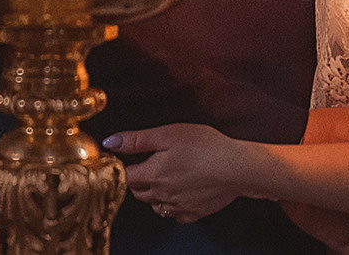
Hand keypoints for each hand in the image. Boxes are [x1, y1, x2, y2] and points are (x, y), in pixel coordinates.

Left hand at [106, 123, 246, 223]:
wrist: (238, 167)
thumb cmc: (206, 146)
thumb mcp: (168, 133)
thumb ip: (137, 140)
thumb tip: (110, 143)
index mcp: (153, 175)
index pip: (126, 176)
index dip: (125, 166)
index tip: (130, 159)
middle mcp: (162, 195)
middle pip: (138, 192)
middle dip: (138, 179)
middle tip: (148, 164)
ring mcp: (178, 207)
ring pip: (155, 204)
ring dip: (154, 193)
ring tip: (165, 176)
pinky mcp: (194, 213)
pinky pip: (174, 214)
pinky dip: (172, 205)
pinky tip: (181, 191)